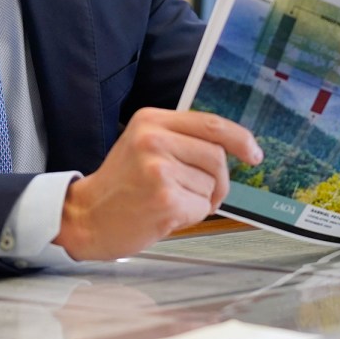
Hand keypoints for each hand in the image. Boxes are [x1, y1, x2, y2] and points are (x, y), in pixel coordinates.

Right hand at [53, 107, 261, 260]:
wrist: (85, 217)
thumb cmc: (119, 186)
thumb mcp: (143, 146)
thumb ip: (181, 140)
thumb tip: (231, 148)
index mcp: (151, 121)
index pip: (210, 124)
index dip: (240, 139)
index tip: (254, 154)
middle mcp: (154, 140)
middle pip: (217, 156)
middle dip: (219, 181)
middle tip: (203, 194)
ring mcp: (159, 170)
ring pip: (211, 185)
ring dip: (200, 200)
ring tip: (169, 201)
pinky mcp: (164, 200)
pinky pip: (201, 208)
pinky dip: (190, 216)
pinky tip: (165, 215)